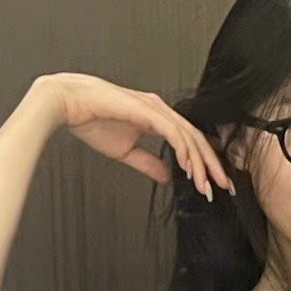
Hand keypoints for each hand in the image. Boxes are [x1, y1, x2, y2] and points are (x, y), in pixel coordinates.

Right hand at [37, 72, 233, 199]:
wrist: (67, 104)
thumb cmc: (92, 120)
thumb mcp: (127, 151)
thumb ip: (149, 163)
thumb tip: (168, 177)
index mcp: (158, 117)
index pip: (190, 141)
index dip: (204, 162)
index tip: (213, 183)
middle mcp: (162, 110)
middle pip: (197, 139)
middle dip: (212, 165)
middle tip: (223, 186)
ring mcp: (156, 108)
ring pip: (189, 137)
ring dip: (200, 163)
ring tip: (206, 184)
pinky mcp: (147, 110)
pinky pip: (173, 132)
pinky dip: (184, 150)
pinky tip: (190, 167)